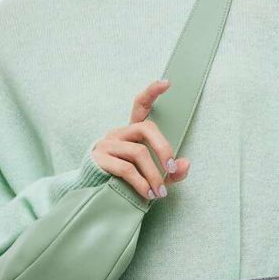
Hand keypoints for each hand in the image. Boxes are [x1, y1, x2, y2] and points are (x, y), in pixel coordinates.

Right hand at [90, 79, 190, 199]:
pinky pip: (126, 168)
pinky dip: (141, 183)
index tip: (167, 83)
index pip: (140, 106)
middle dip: (163, 148)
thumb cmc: (125, 183)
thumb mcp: (153, 177)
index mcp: (131, 133)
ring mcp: (107, 144)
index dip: (152, 92)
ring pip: (138, 152)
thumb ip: (170, 172)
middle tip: (171, 168)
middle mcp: (118, 133)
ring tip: (160, 192)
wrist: (93, 196)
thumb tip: (184, 164)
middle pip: (145, 128)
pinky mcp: (99, 159)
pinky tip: (148, 194)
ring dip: (154, 174)